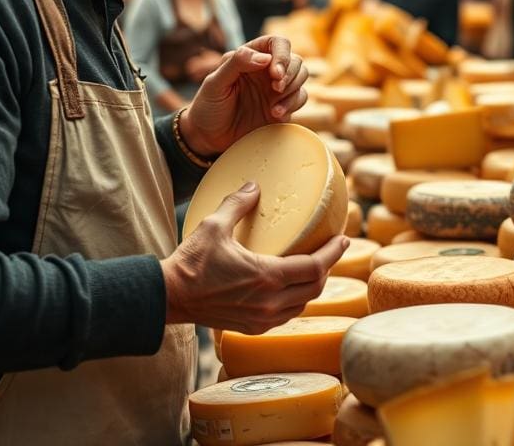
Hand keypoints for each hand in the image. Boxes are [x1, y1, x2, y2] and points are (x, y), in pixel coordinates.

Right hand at [161, 183, 348, 330]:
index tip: (344, 239)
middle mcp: (270, 302)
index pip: (315, 267)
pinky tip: (293, 287)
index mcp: (267, 276)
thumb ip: (237, 203)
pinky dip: (296, 300)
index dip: (334, 253)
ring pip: (302, 303)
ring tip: (316, 266)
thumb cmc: (191, 262)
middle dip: (328, 267)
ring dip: (313, 285)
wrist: (169, 297)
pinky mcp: (252, 327)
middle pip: (315, 287)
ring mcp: (262, 319)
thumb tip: (254, 186)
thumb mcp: (214, 225)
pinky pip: (286, 315)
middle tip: (334, 249)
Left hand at [179, 36, 307, 155]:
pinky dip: (292, 105)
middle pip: (295, 60)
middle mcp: (267, 70)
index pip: (277, 43)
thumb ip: (236, 64)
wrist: (209, 136)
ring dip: (293, 89)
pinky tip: (274, 114)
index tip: (275, 72)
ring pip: (302, 77)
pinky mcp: (282, 106)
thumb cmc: (208, 105)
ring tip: (273, 105)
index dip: (282, 54)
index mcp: (251, 57)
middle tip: (276, 88)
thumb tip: (265, 57)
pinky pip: (300, 98)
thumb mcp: (215, 83)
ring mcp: (276, 88)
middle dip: (290, 73)